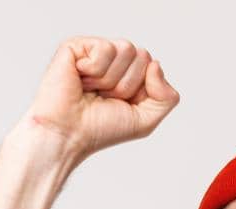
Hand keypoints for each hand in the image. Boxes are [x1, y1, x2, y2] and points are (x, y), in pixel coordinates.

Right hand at [21, 37, 179, 164]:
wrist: (68, 134)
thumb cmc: (100, 129)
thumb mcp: (146, 120)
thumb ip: (167, 97)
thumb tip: (156, 64)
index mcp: (129, 74)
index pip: (152, 66)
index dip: (141, 90)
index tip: (119, 104)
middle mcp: (113, 60)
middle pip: (142, 55)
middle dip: (127, 84)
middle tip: (103, 98)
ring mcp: (94, 51)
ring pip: (126, 49)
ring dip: (110, 79)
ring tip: (91, 90)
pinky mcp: (76, 46)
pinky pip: (104, 48)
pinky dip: (94, 70)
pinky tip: (80, 79)